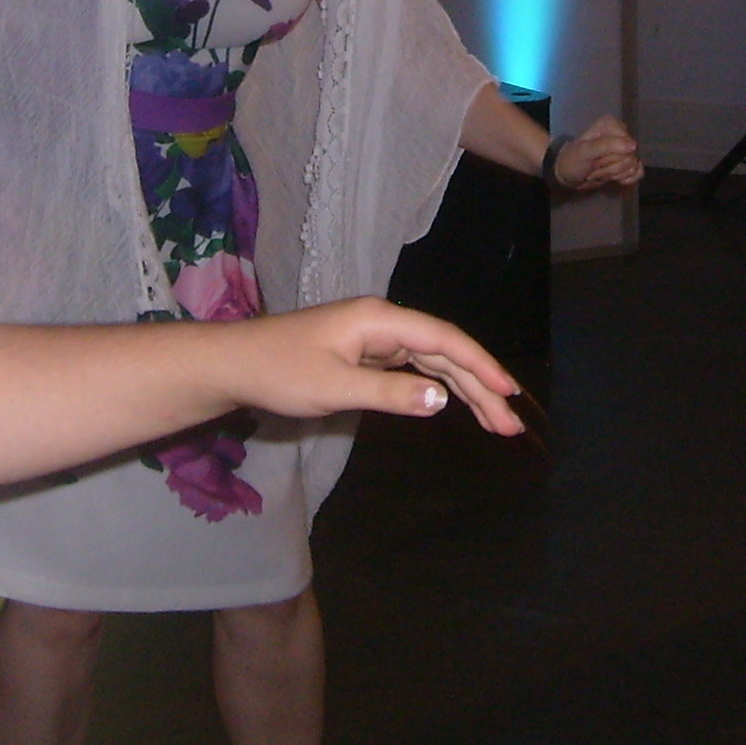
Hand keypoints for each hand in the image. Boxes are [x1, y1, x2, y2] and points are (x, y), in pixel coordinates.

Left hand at [232, 298, 525, 436]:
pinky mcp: (364, 354)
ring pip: (432, 362)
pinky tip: (453, 402)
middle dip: (480, 387)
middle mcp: (383, 322)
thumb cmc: (279, 372)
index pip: (445, 340)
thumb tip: (442, 398)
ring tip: (496, 421)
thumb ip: (391, 392)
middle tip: (511, 425)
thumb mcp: (336, 388)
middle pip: (445, 352)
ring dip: (463, 390)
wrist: (235, 364)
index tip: (509, 394)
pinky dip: (436, 387)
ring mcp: (374, 338)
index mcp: (380, 319)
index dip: (481, 366)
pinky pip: (413, 368)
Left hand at [551, 118, 643, 192]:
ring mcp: (625, 149)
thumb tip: (634, 146)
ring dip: (615, 174)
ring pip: (634, 166)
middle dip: (612, 167)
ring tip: (600, 170)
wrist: (568, 175)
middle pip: (631, 157)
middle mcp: (621, 133)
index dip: (613, 157)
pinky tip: (615, 179)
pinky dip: (627, 179)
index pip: (628, 145)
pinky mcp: (627, 162)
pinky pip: (638, 172)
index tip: (596, 159)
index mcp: (611, 125)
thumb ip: (607, 146)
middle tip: (595, 165)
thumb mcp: (585, 152)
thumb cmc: (573, 161)